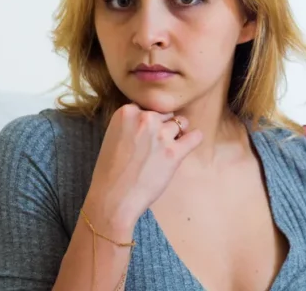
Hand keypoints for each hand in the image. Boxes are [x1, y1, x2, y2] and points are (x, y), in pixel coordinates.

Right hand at [83, 104, 203, 234]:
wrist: (113, 199)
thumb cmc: (110, 173)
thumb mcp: (113, 136)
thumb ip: (131, 124)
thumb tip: (153, 119)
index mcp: (126, 112)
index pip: (148, 107)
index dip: (149, 121)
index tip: (145, 134)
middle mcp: (145, 119)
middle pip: (165, 113)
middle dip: (163, 126)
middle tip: (155, 145)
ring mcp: (161, 135)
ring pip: (180, 123)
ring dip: (177, 134)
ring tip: (167, 149)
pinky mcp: (174, 152)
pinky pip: (195, 137)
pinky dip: (194, 140)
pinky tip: (188, 146)